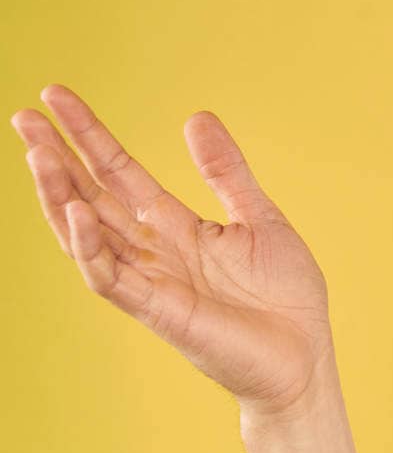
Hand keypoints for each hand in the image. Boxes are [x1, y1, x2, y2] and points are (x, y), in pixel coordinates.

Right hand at [13, 84, 331, 416]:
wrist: (305, 355)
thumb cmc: (285, 296)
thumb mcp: (259, 217)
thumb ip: (225, 171)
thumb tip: (194, 116)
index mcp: (177, 228)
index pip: (120, 173)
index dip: (89, 137)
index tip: (55, 97)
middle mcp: (154, 252)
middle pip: (92, 198)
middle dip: (57, 159)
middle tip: (24, 116)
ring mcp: (151, 282)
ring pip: (88, 234)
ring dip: (60, 195)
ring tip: (36, 152)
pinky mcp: (159, 312)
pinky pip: (111, 278)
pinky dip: (90, 246)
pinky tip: (76, 212)